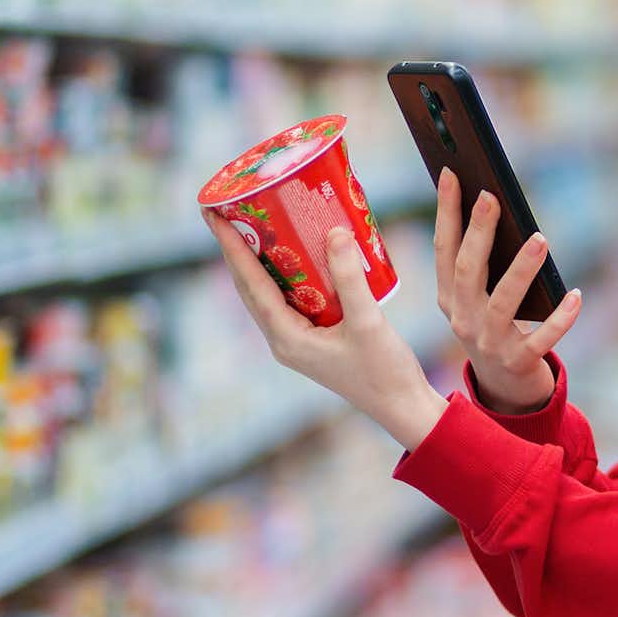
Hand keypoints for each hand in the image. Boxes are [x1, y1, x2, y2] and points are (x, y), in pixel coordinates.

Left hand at [204, 212, 449, 449]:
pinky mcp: (312, 338)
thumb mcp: (368, 322)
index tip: (215, 215)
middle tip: (223, 210)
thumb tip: (334, 231)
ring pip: (266, 293)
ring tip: (250, 224)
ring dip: (255, 260)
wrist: (402, 406)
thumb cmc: (384, 371)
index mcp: (287, 339)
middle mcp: (283, 340)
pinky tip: (293, 253)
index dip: (233, 248)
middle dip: (235, 249)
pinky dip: (282, 273)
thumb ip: (350, 278)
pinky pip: (288, 298)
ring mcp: (296, 340)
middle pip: (250, 287)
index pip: (251, 285)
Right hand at [433, 167, 582, 413]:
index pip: (444, 249)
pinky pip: (541, 339)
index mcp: (449, 297)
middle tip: (491, 196)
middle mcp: (463, 319)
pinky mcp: (518, 362)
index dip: (446, 212)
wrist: (504, 388)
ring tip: (540, 239)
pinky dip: (560, 319)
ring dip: (521, 270)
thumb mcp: (479, 297)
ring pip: (504, 302)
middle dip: (478, 232)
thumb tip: (495, 207)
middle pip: (468, 271)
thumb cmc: (495, 325)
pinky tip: (577, 296)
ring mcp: (489, 343)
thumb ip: (483, 262)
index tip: (451, 174)